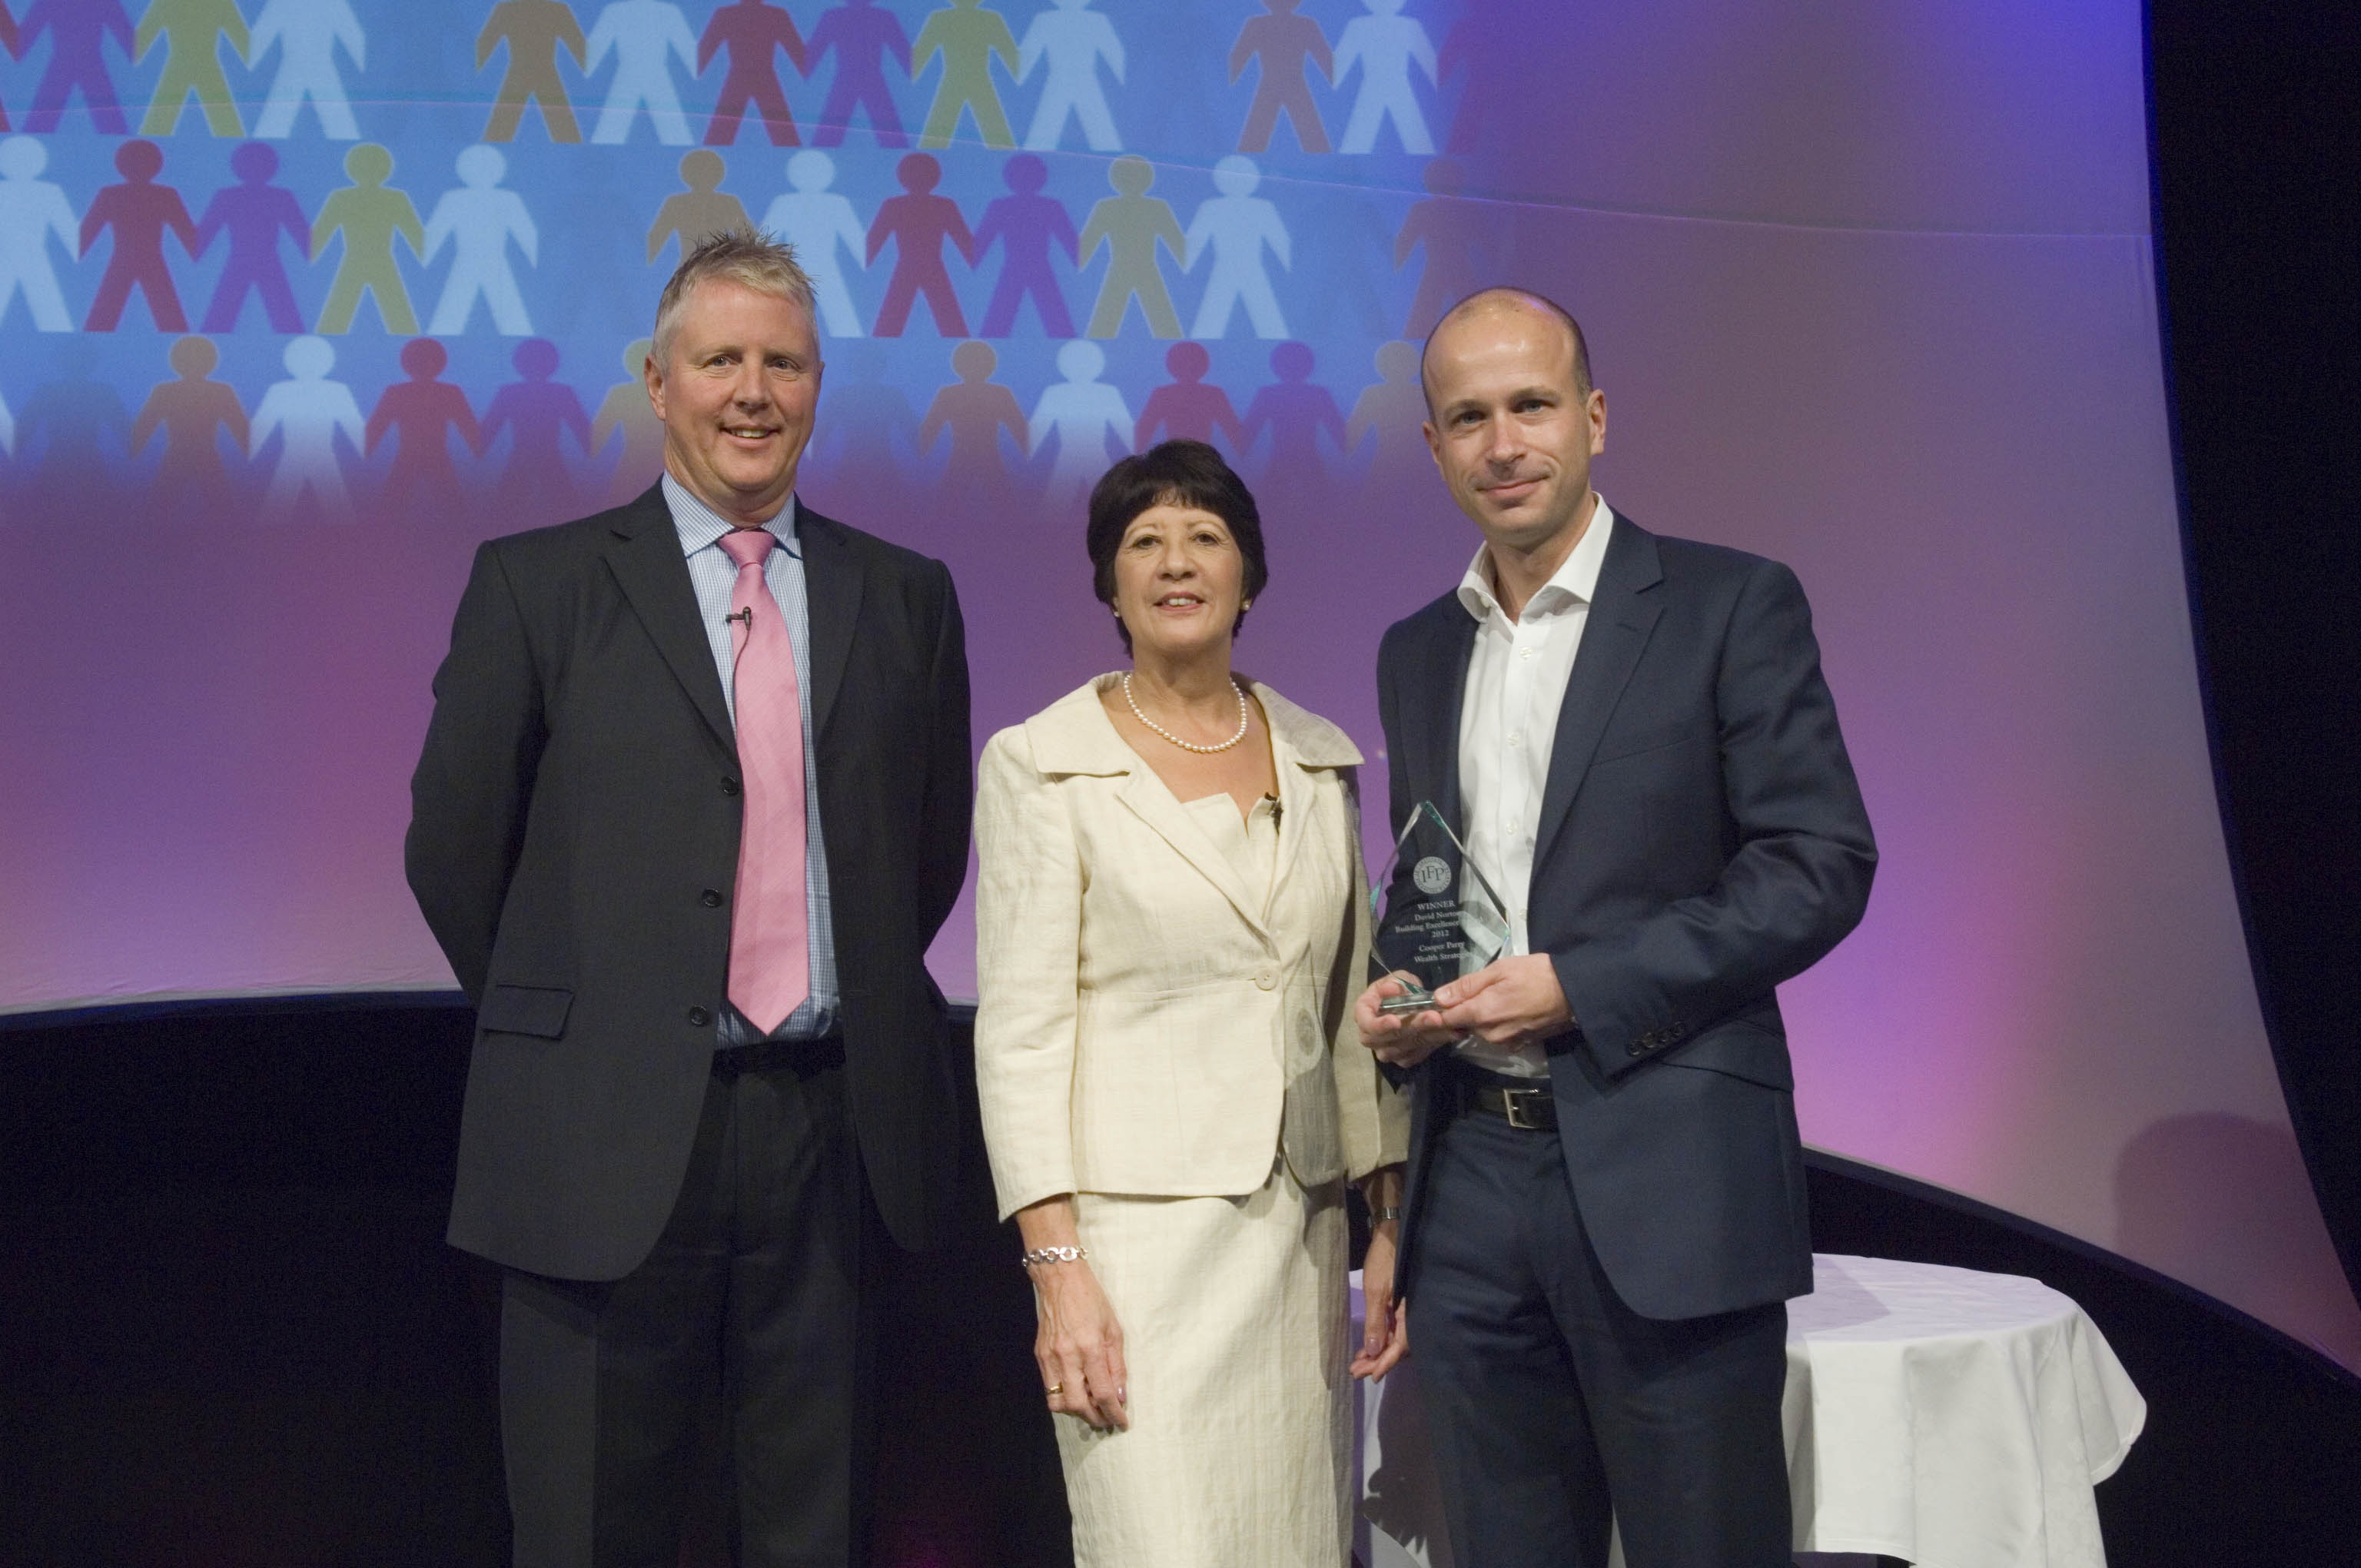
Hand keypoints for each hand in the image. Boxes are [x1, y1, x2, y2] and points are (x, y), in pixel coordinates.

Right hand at [1030, 1260, 1129, 1430]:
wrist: (1060, 1279)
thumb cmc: (1092, 1300)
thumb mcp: (1113, 1330)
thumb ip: (1117, 1365)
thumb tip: (1119, 1396)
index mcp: (1090, 1347)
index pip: (1102, 1393)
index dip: (1113, 1413)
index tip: (1122, 1423)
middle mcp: (1067, 1356)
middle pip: (1078, 1404)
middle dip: (1094, 1418)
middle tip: (1106, 1420)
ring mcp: (1049, 1357)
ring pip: (1058, 1402)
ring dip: (1076, 1410)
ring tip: (1090, 1404)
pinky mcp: (1039, 1355)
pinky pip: (1049, 1387)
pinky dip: (1064, 1395)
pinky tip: (1076, 1388)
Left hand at [1350, 1219, 1408, 1379]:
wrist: (1391, 1235)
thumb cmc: (1384, 1260)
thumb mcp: (1377, 1291)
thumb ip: (1376, 1322)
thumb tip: (1374, 1351)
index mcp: (1410, 1312)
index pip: (1401, 1347)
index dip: (1385, 1363)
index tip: (1370, 1376)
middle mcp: (1412, 1315)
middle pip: (1398, 1347)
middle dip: (1377, 1361)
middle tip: (1356, 1372)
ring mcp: (1407, 1311)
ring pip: (1394, 1340)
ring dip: (1377, 1352)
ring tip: (1357, 1363)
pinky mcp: (1401, 1306)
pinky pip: (1393, 1329)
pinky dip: (1380, 1339)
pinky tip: (1367, 1347)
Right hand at [1355, 972, 1460, 1067]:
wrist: (1409, 1004)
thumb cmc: (1398, 989)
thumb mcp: (1398, 978)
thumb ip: (1395, 982)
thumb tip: (1393, 989)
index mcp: (1363, 1013)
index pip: (1366, 1024)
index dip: (1379, 1025)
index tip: (1395, 1021)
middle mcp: (1370, 1037)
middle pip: (1388, 1039)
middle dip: (1414, 1028)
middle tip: (1435, 1018)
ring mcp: (1386, 1050)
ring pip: (1405, 1049)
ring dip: (1428, 1037)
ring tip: (1448, 1025)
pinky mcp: (1402, 1058)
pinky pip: (1416, 1055)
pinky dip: (1433, 1044)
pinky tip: (1449, 1034)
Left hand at [1432, 954, 1572, 1050]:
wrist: (1572, 992)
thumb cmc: (1535, 974)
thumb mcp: (1499, 970)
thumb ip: (1467, 986)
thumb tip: (1439, 997)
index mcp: (1482, 1014)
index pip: (1447, 1019)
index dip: (1442, 1009)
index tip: (1445, 999)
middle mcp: (1490, 1034)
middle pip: (1464, 1025)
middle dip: (1467, 1010)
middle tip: (1485, 990)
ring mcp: (1505, 1043)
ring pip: (1481, 1031)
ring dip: (1484, 1018)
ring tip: (1502, 998)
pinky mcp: (1519, 1046)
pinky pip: (1498, 1036)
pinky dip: (1500, 1025)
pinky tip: (1513, 1010)